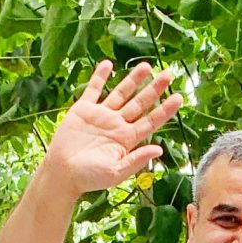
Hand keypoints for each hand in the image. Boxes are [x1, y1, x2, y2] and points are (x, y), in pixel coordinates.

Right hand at [43, 61, 181, 196]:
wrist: (62, 173)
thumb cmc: (89, 178)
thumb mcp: (116, 172)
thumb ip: (136, 160)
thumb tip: (159, 149)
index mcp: (127, 139)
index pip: (151, 121)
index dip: (165, 109)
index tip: (179, 97)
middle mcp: (117, 124)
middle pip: (140, 103)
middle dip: (154, 88)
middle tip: (169, 74)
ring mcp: (100, 115)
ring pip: (121, 93)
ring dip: (134, 79)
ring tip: (147, 66)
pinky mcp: (83, 110)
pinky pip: (93, 89)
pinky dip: (100, 77)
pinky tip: (108, 64)